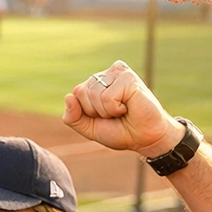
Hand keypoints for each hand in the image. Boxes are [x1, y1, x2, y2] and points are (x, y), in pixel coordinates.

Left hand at [63, 60, 182, 158]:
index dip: (87, 112)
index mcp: (96, 82)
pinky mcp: (128, 77)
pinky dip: (115, 108)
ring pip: (94, 94)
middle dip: (95, 111)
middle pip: (82, 92)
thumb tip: (68, 97)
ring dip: (106, 110)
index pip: (76, 94)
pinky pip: (107, 97)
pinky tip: (128, 106)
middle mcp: (107, 74)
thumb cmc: (119, 131)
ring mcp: (118, 72)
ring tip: (122, 110)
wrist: (144, 138)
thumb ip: (72, 117)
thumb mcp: (88, 128)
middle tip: (114, 114)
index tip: (104, 116)